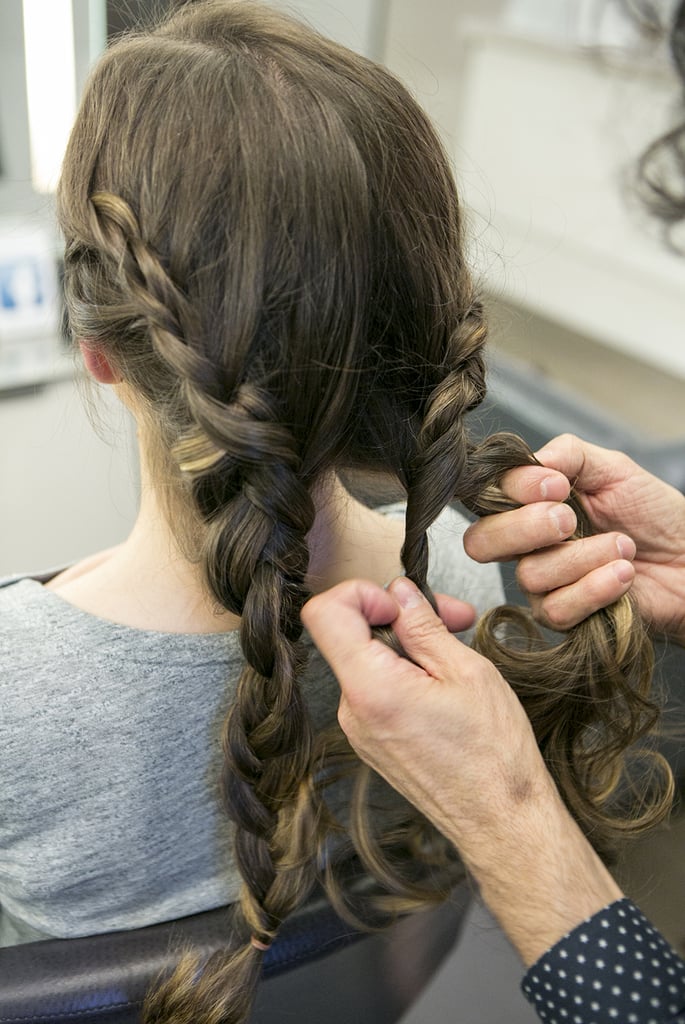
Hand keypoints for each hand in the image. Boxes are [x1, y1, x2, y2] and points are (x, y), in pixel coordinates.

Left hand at [303, 577, 549, 843]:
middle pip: (350, 635)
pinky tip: (445, 684)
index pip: (325, 613)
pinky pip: (376, 689)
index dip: (361, 592)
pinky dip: (405, 674)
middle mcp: (351, 710)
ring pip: (367, 661)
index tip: (403, 603)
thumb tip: (400, 591)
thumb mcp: (466, 671)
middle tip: (455, 617)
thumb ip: (423, 625)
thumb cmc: (493, 755)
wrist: (501, 824)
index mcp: (369, 687)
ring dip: (408, 646)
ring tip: (458, 653)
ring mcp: (358, 730)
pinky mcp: (371, 742)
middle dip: (399, 617)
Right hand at [464, 433, 684, 641]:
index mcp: (529, 504)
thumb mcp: (611, 468)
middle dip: (525, 527)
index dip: (510, 490)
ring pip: (530, 575)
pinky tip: (623, 574)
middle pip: (481, 543)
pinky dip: (595, 587)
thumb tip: (530, 463)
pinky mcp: (565, 617)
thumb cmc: (653, 513)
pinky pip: (557, 608)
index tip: (555, 484)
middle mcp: (526, 545)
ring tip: (623, 545)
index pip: (485, 497)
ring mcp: (542, 583)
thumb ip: (567, 455)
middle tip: (569, 519)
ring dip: (583, 557)